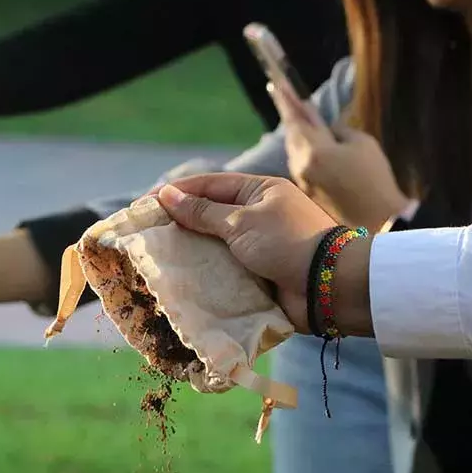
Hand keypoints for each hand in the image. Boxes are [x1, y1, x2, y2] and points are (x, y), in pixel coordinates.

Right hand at [156, 174, 373, 337]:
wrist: (328, 286)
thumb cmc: (287, 242)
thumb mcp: (242, 220)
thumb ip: (203, 212)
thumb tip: (167, 195)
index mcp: (258, 191)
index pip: (208, 186)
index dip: (175, 193)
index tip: (143, 206)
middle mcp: (257, 216)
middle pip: (208, 217)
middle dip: (178, 226)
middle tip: (144, 237)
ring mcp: (257, 248)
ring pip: (213, 248)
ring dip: (189, 254)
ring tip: (155, 262)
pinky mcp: (257, 276)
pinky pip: (224, 273)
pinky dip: (204, 277)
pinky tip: (179, 283)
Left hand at [269, 81, 410, 231]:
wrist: (380, 222)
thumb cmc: (375, 179)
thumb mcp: (362, 144)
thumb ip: (338, 131)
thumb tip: (324, 129)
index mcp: (315, 151)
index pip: (296, 119)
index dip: (286, 100)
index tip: (276, 83)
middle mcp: (302, 167)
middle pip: (292, 135)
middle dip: (290, 117)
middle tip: (282, 94)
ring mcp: (302, 183)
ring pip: (295, 151)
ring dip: (298, 135)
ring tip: (299, 120)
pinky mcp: (307, 195)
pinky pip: (302, 166)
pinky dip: (305, 153)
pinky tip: (311, 148)